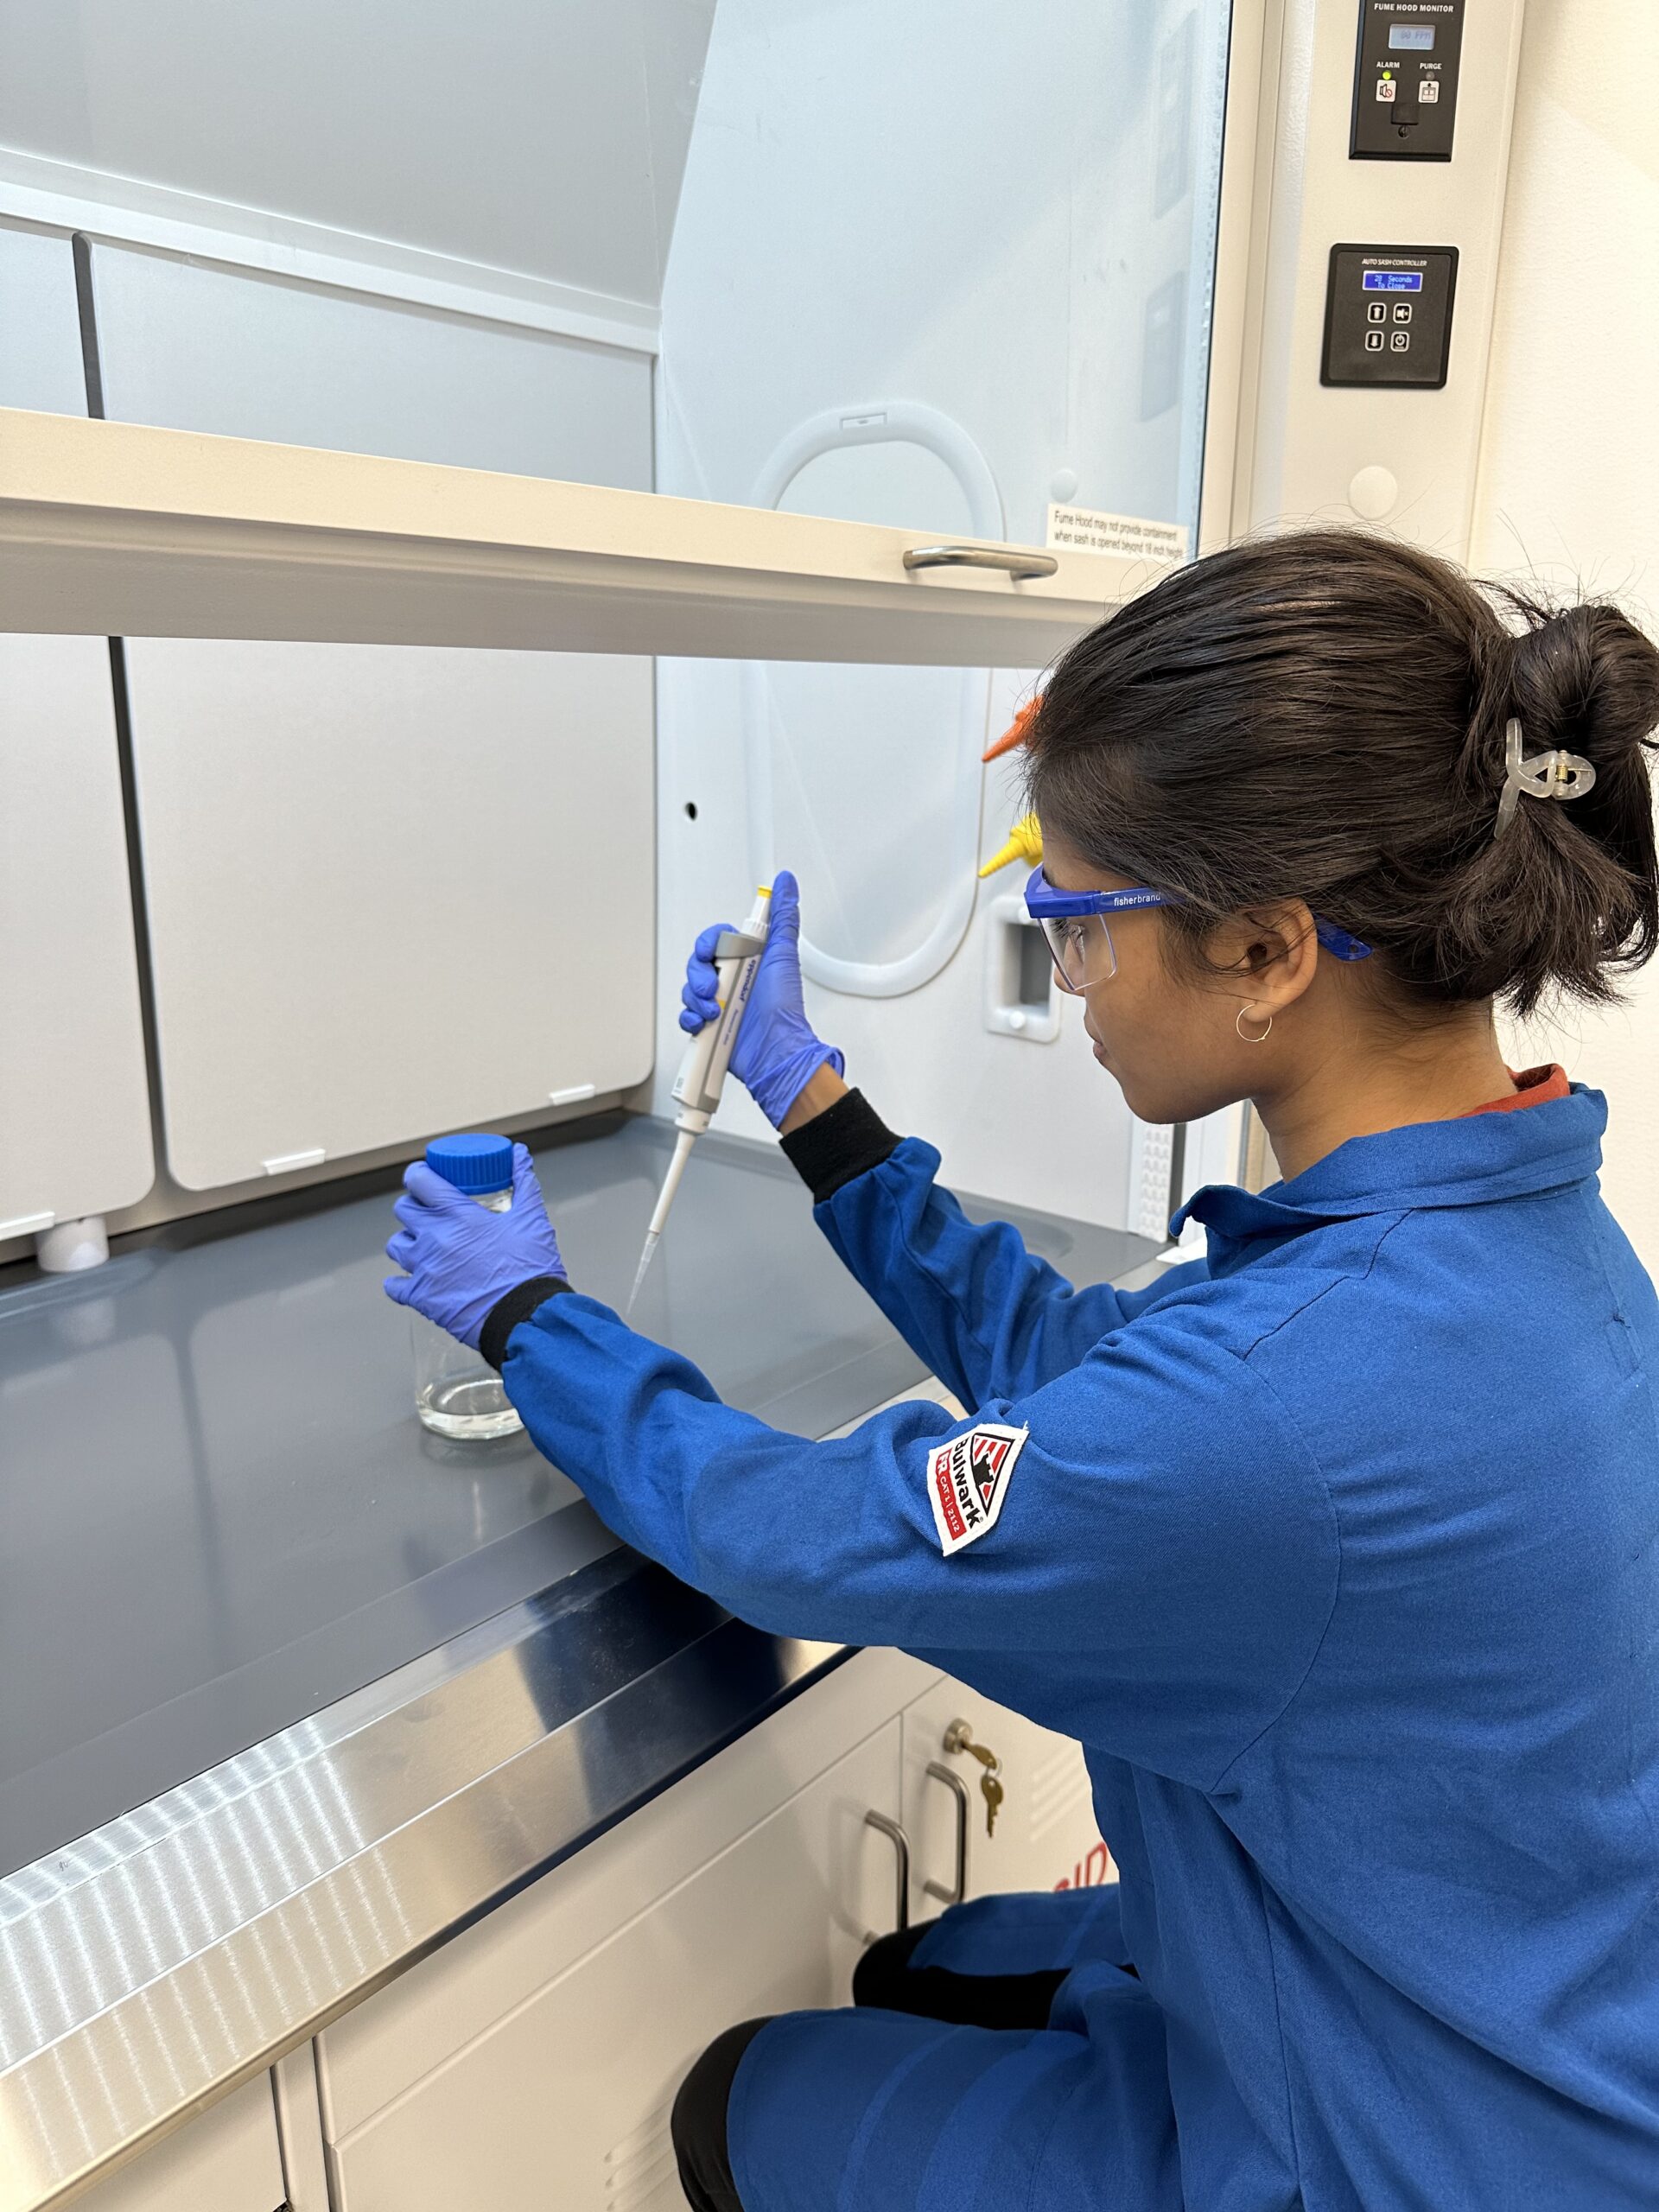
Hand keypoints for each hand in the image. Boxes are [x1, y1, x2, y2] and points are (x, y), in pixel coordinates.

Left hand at [384, 1144, 565, 1347]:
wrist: (525, 1316)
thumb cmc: (529, 1269)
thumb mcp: (531, 1219)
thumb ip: (524, 1182)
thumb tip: (519, 1155)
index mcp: (458, 1215)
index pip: (420, 1181)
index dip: (418, 1175)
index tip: (423, 1176)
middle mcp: (434, 1238)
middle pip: (403, 1209)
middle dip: (413, 1205)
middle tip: (427, 1209)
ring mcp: (424, 1269)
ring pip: (395, 1245)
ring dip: (406, 1241)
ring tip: (421, 1244)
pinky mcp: (421, 1298)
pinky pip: (394, 1286)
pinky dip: (399, 1282)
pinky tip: (410, 1279)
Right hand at [680, 869, 843, 1128]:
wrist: (774, 1051)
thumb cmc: (782, 1007)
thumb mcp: (783, 954)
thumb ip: (783, 916)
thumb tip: (786, 883)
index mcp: (747, 960)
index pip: (716, 940)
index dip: (709, 944)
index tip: (712, 952)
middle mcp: (732, 980)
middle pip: (697, 964)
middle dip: (699, 975)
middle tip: (712, 988)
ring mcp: (719, 1003)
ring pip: (689, 990)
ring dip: (696, 999)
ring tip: (714, 1011)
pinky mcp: (710, 1026)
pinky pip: (687, 1015)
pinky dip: (691, 1019)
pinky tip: (704, 1024)